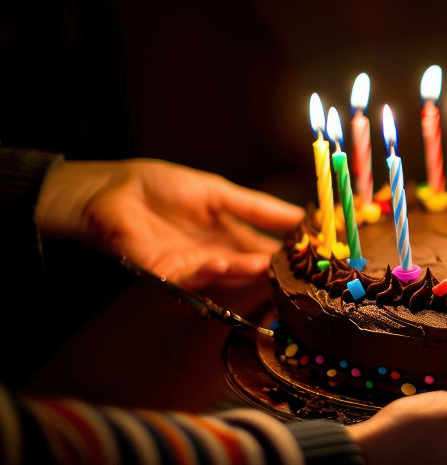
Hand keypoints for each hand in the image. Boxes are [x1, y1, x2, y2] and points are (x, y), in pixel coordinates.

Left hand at [35, 159, 303, 289]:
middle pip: (251, 266)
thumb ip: (257, 207)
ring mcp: (193, 267)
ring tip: (269, 265)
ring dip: (247, 270)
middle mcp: (215, 254)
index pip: (266, 246)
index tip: (315, 248)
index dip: (289, 249)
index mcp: (229, 234)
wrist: (114, 191)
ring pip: (227, 275)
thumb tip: (301, 214)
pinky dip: (213, 271)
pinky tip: (227, 262)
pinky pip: (195, 278)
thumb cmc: (161, 186)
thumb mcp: (218, 192)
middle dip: (274, 266)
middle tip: (300, 264)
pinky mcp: (168, 275)